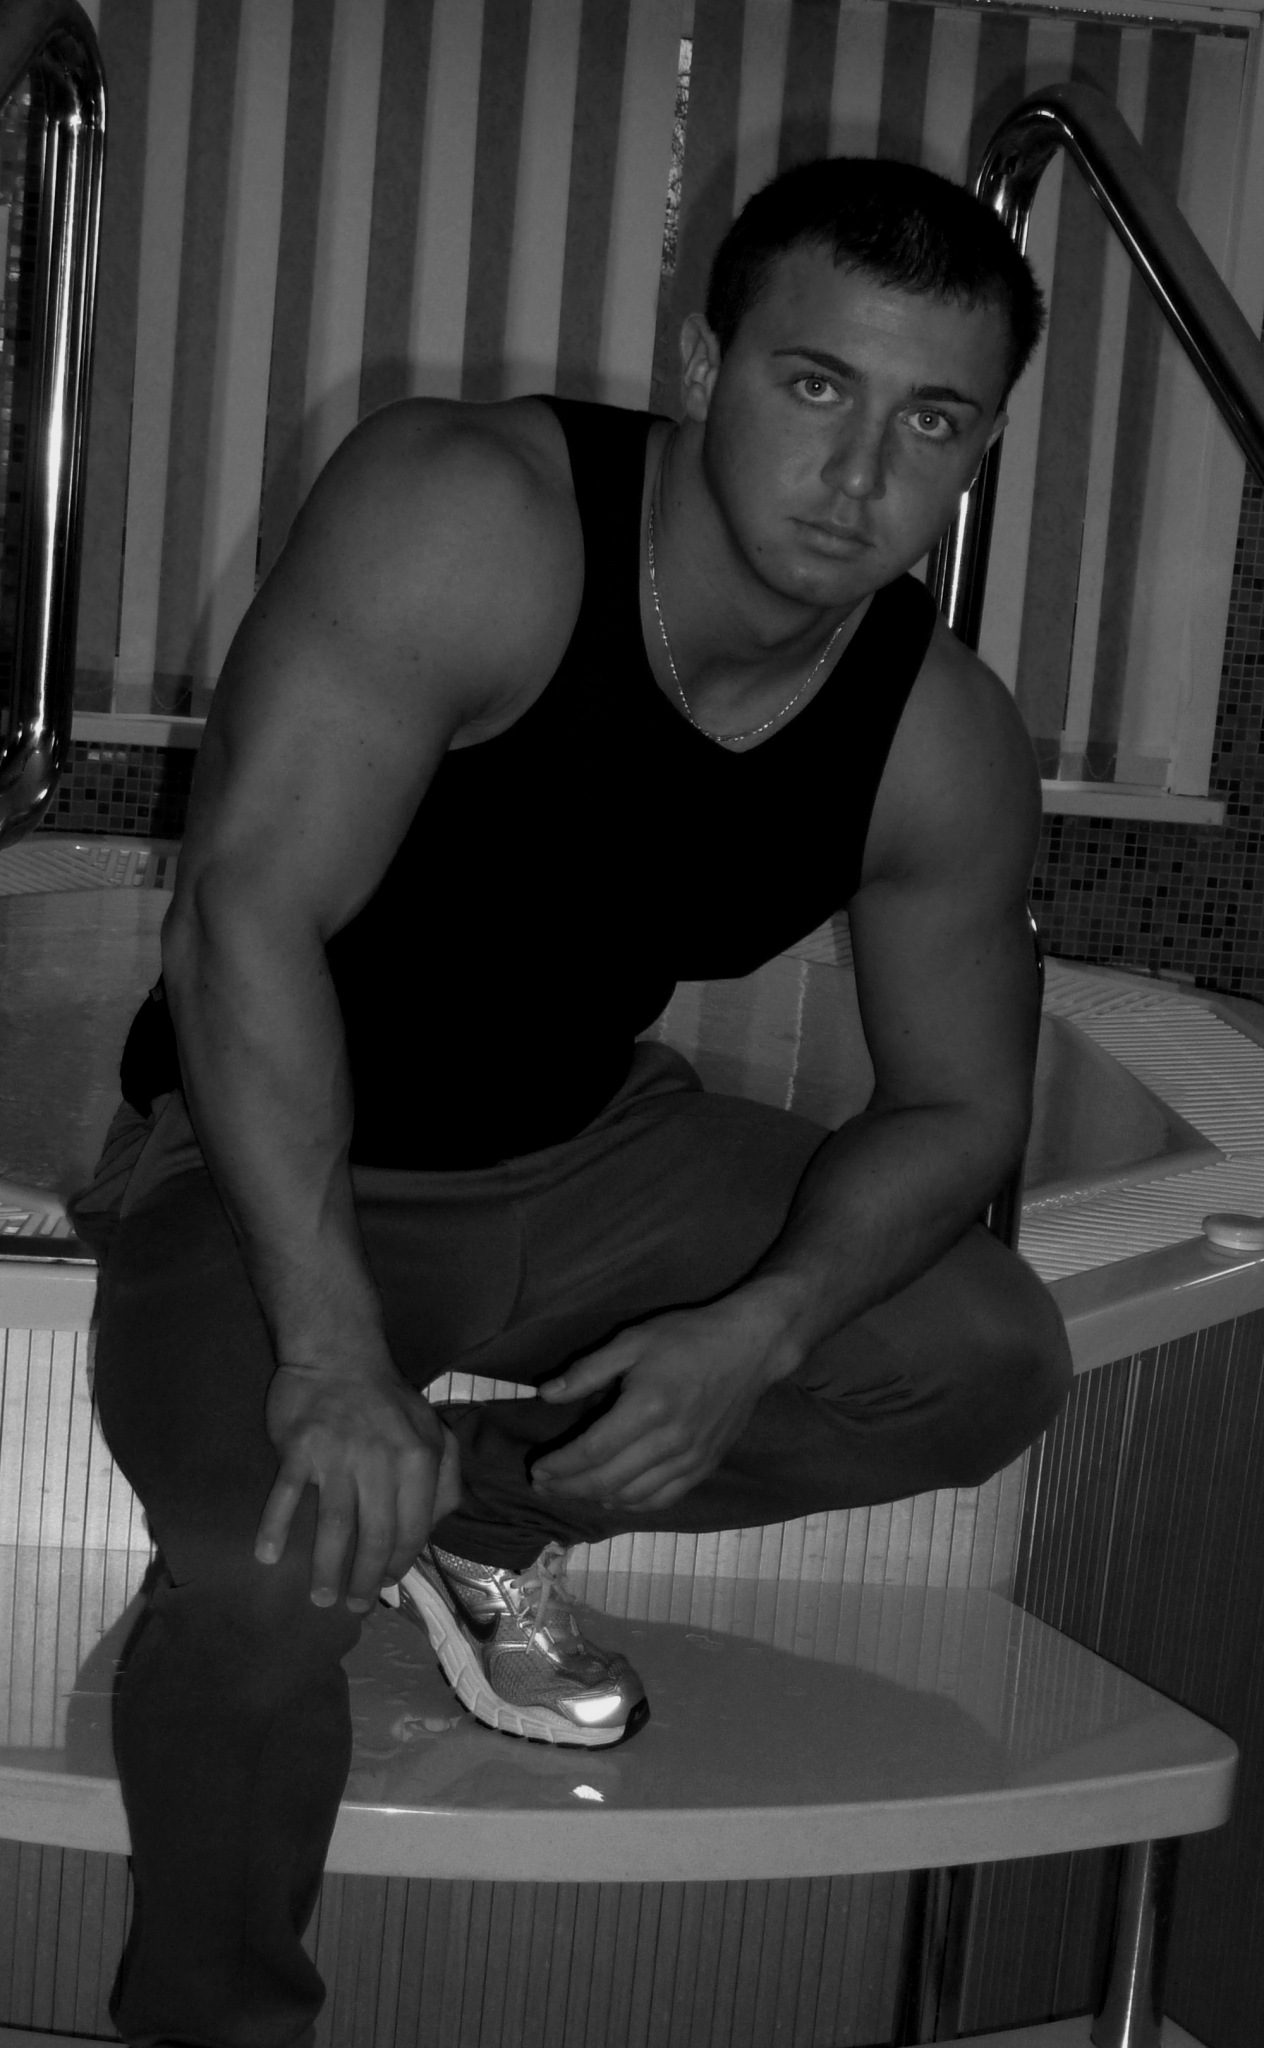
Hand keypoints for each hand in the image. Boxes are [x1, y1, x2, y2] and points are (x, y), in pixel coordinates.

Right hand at [254, 1361, 460, 1610]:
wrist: (338, 1354)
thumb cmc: (387, 1401)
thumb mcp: (432, 1431)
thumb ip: (445, 1478)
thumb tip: (435, 1527)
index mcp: (418, 1460)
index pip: (412, 1529)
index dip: (400, 1564)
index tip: (387, 1584)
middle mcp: (381, 1462)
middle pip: (374, 1537)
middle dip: (365, 1580)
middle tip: (354, 1607)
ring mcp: (337, 1455)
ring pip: (333, 1526)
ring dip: (325, 1568)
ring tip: (320, 1597)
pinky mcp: (299, 1448)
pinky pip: (285, 1496)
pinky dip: (274, 1527)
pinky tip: (266, 1556)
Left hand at [530, 1295, 791, 1512]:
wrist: (751, 1347)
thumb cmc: (688, 1337)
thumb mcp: (633, 1341)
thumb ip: (588, 1371)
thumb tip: (546, 1395)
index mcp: (647, 1407)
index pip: (592, 1451)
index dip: (561, 1466)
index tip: (538, 1470)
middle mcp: (669, 1441)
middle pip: (608, 1481)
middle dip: (570, 1488)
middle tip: (544, 1486)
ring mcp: (691, 1458)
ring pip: (634, 1496)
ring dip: (597, 1499)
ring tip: (573, 1491)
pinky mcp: (706, 1465)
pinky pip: (665, 1498)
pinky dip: (635, 1504)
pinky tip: (616, 1498)